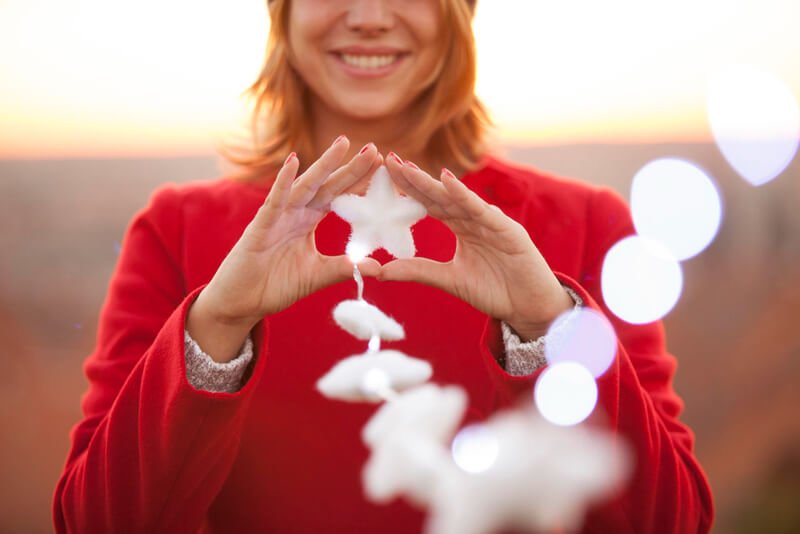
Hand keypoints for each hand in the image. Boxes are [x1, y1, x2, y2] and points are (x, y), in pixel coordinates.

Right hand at [196, 136, 382, 327]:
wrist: (242, 303)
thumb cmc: (274, 286)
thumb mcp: (317, 276)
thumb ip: (344, 268)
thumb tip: (378, 268)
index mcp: (308, 221)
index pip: (338, 197)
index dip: (358, 183)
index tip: (382, 167)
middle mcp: (294, 213)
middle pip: (327, 185)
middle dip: (349, 168)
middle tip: (373, 148)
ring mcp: (277, 217)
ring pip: (305, 186)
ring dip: (324, 165)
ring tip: (344, 144)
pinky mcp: (259, 227)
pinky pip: (274, 201)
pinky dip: (283, 182)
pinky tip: (293, 162)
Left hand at [380, 154, 572, 340]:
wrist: (529, 308)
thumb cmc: (495, 291)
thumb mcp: (449, 280)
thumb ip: (417, 271)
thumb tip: (378, 270)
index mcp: (462, 227)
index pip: (429, 203)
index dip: (407, 189)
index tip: (382, 175)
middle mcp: (475, 219)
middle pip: (439, 195)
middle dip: (414, 178)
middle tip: (387, 159)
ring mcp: (492, 222)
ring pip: (456, 198)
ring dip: (431, 182)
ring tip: (407, 168)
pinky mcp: (508, 230)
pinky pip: (482, 211)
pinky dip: (465, 196)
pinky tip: (447, 181)